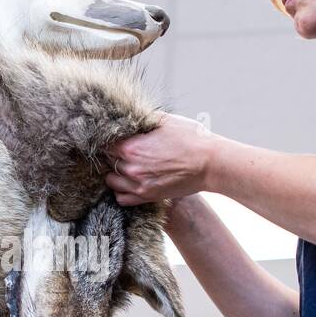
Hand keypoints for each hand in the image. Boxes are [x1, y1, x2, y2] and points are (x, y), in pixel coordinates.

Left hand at [103, 113, 218, 205]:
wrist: (210, 163)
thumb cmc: (191, 139)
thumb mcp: (166, 121)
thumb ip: (143, 120)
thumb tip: (131, 118)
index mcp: (132, 147)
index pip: (104, 144)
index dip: (108, 140)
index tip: (115, 139)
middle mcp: (131, 168)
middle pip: (107, 162)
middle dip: (112, 156)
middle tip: (122, 151)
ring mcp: (138, 185)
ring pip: (111, 181)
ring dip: (115, 174)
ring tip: (125, 167)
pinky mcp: (148, 197)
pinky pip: (122, 198)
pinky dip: (121, 191)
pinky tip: (129, 182)